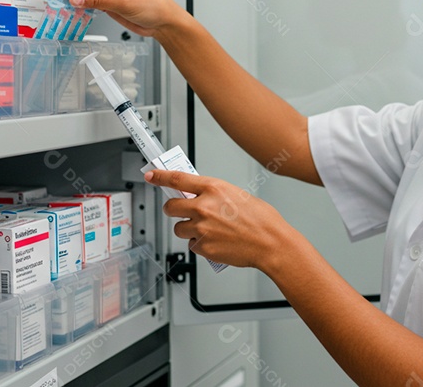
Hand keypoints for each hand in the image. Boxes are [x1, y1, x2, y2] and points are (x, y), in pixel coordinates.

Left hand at [147, 169, 299, 270]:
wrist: (271, 243)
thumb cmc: (262, 220)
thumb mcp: (238, 195)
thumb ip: (215, 194)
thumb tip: (200, 195)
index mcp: (214, 189)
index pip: (177, 179)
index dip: (160, 176)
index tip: (151, 175)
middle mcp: (204, 207)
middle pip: (170, 206)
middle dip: (173, 209)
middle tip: (182, 211)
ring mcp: (201, 228)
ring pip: (179, 228)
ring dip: (188, 229)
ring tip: (208, 230)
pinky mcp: (203, 247)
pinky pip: (192, 245)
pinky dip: (201, 244)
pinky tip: (217, 242)